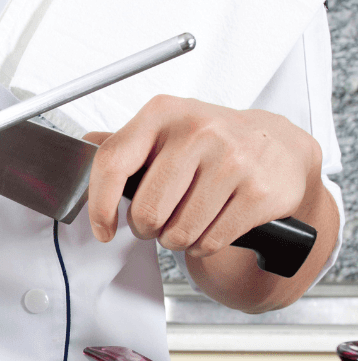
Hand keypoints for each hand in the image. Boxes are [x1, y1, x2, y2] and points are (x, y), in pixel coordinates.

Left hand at [84, 95, 322, 260]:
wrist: (278, 146)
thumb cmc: (210, 142)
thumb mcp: (165, 129)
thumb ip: (124, 143)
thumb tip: (82, 146)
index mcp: (163, 114)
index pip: (113, 164)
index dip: (100, 206)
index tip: (103, 229)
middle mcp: (198, 131)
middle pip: (147, 210)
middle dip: (146, 228)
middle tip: (157, 221)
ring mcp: (232, 160)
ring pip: (179, 232)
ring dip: (175, 239)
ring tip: (186, 220)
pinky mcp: (259, 191)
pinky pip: (210, 241)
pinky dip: (202, 245)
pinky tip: (209, 227)